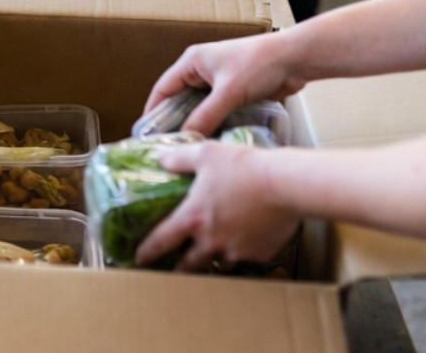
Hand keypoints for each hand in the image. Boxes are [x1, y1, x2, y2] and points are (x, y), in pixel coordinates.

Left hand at [136, 141, 298, 270]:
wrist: (285, 184)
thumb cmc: (243, 166)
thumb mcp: (205, 154)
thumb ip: (179, 159)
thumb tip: (161, 159)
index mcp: (193, 218)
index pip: (162, 241)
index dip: (148, 252)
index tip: (139, 260)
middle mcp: (211, 240)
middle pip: (189, 264)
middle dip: (179, 269)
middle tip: (173, 271)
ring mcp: (236, 251)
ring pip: (218, 265)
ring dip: (211, 263)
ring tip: (209, 261)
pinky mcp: (259, 254)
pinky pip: (245, 259)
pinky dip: (240, 255)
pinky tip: (242, 246)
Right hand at [144, 33, 304, 134]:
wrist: (294, 59)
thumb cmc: (258, 65)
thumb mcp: (228, 92)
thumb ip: (206, 116)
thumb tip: (188, 138)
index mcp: (192, 62)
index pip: (163, 88)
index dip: (153, 110)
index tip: (146, 133)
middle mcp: (201, 70)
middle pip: (179, 99)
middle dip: (173, 120)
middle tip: (166, 145)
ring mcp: (218, 81)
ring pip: (199, 107)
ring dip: (195, 123)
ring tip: (187, 147)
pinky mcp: (234, 91)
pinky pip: (216, 110)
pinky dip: (212, 123)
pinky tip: (210, 140)